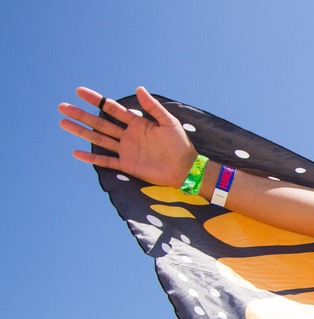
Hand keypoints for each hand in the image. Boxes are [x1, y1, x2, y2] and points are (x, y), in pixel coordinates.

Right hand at [58, 86, 197, 187]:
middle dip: (81, 115)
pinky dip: (91, 157)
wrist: (185, 169)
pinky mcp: (127, 165)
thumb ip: (153, 107)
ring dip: (81, 131)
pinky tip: (76, 152)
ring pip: (99, 139)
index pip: (112, 109)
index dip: (96, 100)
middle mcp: (128, 135)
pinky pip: (105, 161)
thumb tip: (139, 88)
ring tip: (63, 123)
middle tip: (62, 107)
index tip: (79, 91)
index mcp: (137, 123)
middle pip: (100, 122)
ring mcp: (126, 150)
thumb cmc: (180, 145)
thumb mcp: (168, 122)